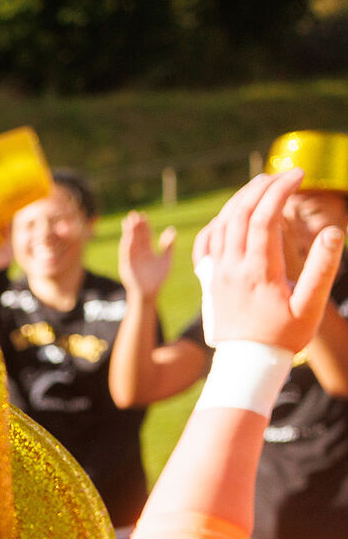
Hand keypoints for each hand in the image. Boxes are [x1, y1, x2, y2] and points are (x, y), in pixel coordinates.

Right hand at [119, 210, 175, 297]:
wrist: (150, 292)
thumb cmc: (158, 277)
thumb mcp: (166, 259)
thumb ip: (168, 245)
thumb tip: (171, 229)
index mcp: (148, 251)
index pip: (145, 235)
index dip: (144, 226)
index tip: (144, 215)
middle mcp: (139, 253)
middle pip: (137, 237)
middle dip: (135, 226)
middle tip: (134, 214)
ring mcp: (132, 258)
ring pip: (130, 242)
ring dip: (129, 232)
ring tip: (128, 221)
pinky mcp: (127, 265)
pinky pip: (126, 253)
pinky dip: (126, 244)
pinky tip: (128, 236)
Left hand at [197, 169, 344, 351]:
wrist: (246, 363)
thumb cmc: (283, 336)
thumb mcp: (310, 306)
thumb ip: (323, 269)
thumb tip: (333, 231)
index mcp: (258, 271)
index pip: (265, 218)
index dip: (281, 190)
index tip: (298, 175)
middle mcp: (231, 267)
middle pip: (239, 214)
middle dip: (261, 187)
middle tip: (282, 174)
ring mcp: (216, 273)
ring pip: (221, 224)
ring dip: (239, 200)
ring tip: (261, 184)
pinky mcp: (208, 280)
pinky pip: (205, 243)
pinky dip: (218, 222)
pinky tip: (230, 214)